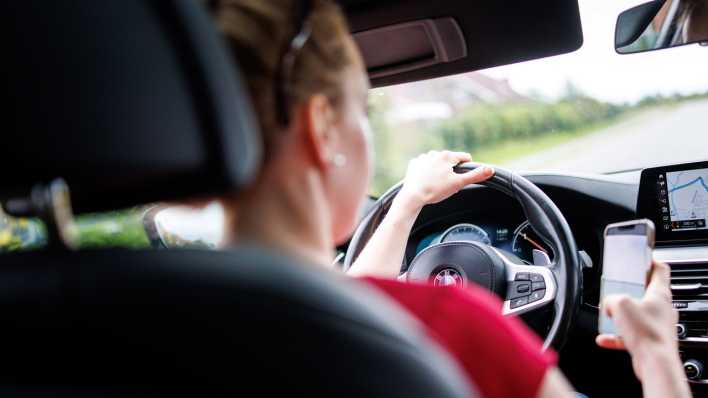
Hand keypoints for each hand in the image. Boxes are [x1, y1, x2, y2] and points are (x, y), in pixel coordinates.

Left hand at [395, 151, 494, 212]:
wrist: (413, 196)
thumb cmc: (436, 190)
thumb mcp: (459, 183)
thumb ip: (475, 175)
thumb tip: (490, 169)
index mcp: (447, 156)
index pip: (464, 157)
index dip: (467, 168)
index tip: (462, 177)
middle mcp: (435, 153)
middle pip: (450, 160)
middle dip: (451, 171)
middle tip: (448, 185)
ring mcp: (423, 158)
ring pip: (437, 162)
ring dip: (439, 170)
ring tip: (436, 184)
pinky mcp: (414, 164)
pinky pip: (424, 166)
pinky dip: (427, 172)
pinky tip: (426, 181)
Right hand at [596, 260, 678, 380]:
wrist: (654, 363)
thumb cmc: (646, 333)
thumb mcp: (620, 304)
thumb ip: (611, 298)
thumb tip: (608, 303)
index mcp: (660, 294)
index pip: (659, 270)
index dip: (649, 261)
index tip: (639, 258)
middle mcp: (662, 309)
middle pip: (646, 292)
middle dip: (628, 290)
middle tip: (616, 289)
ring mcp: (657, 325)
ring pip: (637, 314)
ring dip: (621, 314)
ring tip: (608, 314)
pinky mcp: (650, 341)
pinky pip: (630, 334)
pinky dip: (617, 335)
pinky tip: (604, 337)